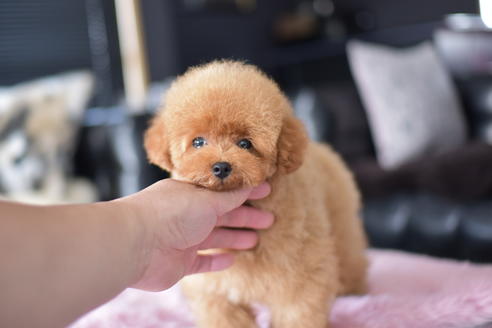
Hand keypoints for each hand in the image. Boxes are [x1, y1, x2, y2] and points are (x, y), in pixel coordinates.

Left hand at [122, 179, 271, 290]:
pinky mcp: (179, 263)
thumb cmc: (169, 213)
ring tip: (255, 240)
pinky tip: (230, 259)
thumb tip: (249, 185)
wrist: (136, 244)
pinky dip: (216, 260)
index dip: (245, 192)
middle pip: (222, 215)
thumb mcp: (206, 200)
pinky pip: (202, 262)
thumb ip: (229, 197)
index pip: (223, 192)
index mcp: (191, 194)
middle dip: (245, 217)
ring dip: (234, 238)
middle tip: (269, 219)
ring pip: (215, 238)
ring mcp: (183, 240)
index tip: (266, 190)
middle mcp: (187, 215)